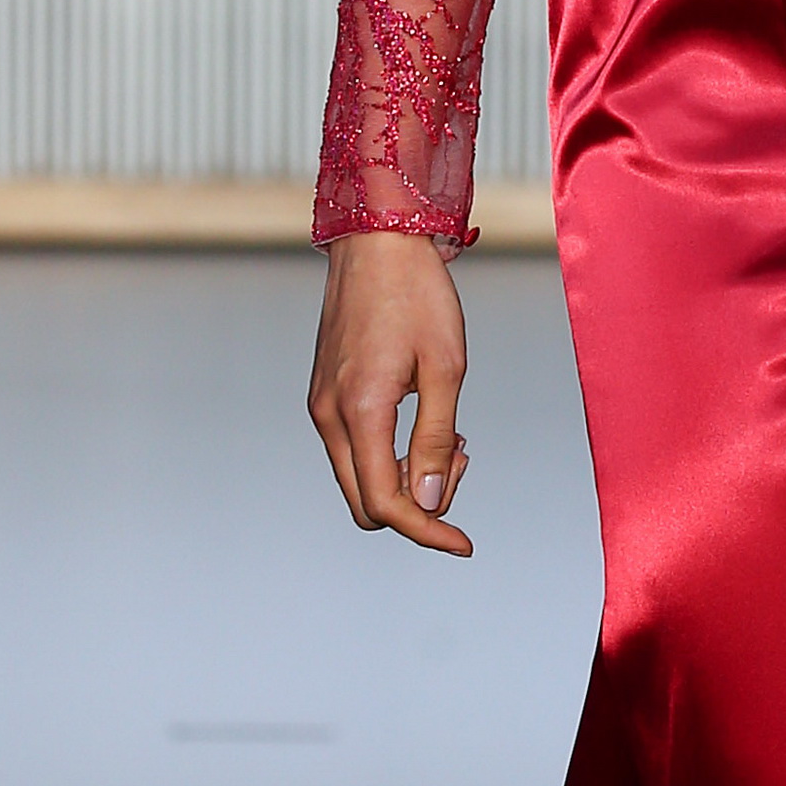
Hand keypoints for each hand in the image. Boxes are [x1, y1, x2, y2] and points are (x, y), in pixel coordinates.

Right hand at [307, 232, 474, 555]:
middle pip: (366, 503)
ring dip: (407, 477)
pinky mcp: (324, 395)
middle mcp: (328, 415)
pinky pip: (355, 450)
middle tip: (459, 456)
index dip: (427, 531)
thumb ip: (435, 439)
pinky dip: (391, 454)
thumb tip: (431, 504)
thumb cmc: (418, 296)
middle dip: (418, 504)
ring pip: (360, 478)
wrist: (377, 241)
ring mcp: (321, 406)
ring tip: (450, 434)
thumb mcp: (446, 368)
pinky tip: (426, 421)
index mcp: (359, 410)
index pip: (386, 503)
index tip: (464, 544)